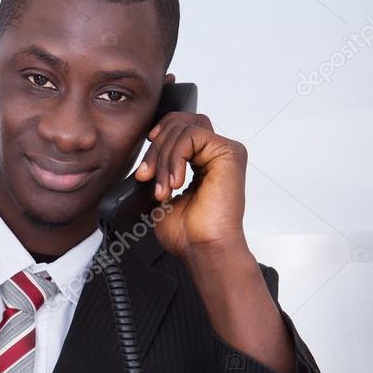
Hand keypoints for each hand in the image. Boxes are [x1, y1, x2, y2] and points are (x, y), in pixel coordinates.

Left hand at [134, 85, 247, 259]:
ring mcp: (224, 151)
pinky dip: (175, 158)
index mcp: (203, 161)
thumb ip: (159, 171)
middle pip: (179, 123)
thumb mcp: (162, 194)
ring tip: (163, 189)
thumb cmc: (188, 233)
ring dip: (163, 159)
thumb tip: (143, 162)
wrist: (203, 249)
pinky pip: (191, 136)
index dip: (158, 138)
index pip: (179, 129)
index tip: (145, 167)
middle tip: (146, 178)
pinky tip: (175, 183)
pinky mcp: (229, 153)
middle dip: (155, 149)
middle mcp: (215, 153)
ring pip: (182, 129)